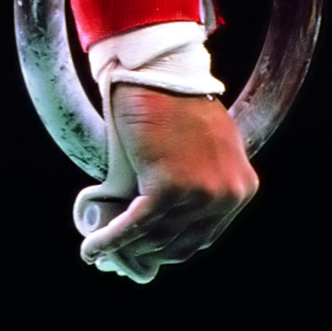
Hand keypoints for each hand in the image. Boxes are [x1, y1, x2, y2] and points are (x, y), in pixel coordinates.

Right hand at [81, 84, 258, 282]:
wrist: (159, 72)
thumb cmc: (172, 101)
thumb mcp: (201, 146)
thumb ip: (194, 179)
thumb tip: (164, 213)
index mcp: (239, 188)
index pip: (202, 236)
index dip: (168, 249)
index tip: (141, 252)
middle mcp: (226, 195)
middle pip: (180, 243)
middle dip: (145, 254)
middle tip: (116, 258)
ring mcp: (201, 193)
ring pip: (155, 237)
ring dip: (124, 249)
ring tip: (97, 253)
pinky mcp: (169, 188)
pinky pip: (136, 226)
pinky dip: (111, 240)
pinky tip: (91, 250)